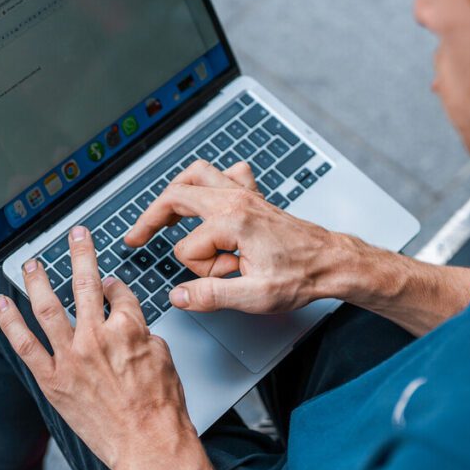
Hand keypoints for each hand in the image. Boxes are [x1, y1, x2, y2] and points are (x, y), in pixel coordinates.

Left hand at [0, 226, 196, 469]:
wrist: (148, 445)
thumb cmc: (161, 408)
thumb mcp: (164, 356)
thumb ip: (142, 331)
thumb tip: (128, 318)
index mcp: (129, 327)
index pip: (119, 293)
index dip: (115, 285)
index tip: (110, 285)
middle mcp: (97, 336)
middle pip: (85, 284)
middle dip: (80, 254)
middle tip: (75, 236)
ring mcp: (71, 357)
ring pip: (48, 307)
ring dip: (37, 280)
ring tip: (32, 264)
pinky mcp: (52, 380)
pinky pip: (24, 345)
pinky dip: (9, 322)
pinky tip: (1, 304)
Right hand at [125, 159, 370, 313]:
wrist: (333, 262)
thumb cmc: (302, 276)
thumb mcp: (254, 296)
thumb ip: (210, 296)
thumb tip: (178, 296)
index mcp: (232, 222)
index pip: (187, 248)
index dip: (200, 270)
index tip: (224, 278)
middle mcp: (235, 200)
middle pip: (176, 196)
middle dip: (153, 219)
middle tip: (136, 237)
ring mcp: (244, 194)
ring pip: (196, 174)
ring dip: (177, 192)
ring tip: (165, 214)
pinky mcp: (254, 196)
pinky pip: (227, 173)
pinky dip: (213, 180)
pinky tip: (211, 197)